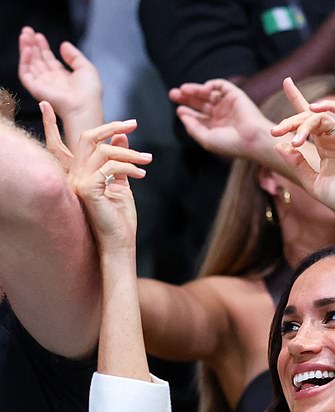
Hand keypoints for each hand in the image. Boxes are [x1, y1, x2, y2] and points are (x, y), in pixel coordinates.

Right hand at [18, 26, 102, 145]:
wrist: (84, 107)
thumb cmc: (89, 93)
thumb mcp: (86, 68)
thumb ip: (74, 56)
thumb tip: (63, 45)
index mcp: (63, 78)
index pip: (49, 60)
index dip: (43, 47)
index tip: (39, 36)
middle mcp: (52, 82)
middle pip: (38, 61)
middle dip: (32, 45)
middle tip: (28, 30)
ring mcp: (44, 86)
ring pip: (30, 65)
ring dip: (26, 49)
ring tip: (25, 35)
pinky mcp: (36, 90)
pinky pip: (25, 74)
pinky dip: (24, 61)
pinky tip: (27, 49)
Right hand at [40, 102, 151, 250]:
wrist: (120, 245)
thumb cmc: (120, 219)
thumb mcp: (120, 182)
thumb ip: (119, 159)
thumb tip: (120, 136)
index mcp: (77, 174)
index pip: (64, 144)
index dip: (52, 124)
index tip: (49, 105)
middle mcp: (73, 176)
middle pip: (88, 138)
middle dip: (111, 126)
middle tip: (134, 124)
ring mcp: (78, 182)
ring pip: (103, 151)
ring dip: (130, 153)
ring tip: (148, 160)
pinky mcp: (88, 189)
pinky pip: (110, 166)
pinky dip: (129, 167)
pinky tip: (142, 174)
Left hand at [170, 78, 270, 158]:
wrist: (252, 139)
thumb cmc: (231, 144)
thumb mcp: (206, 139)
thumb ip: (192, 128)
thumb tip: (181, 114)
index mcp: (215, 128)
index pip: (198, 117)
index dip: (187, 112)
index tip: (180, 109)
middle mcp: (221, 115)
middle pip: (200, 103)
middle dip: (187, 98)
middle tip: (173, 94)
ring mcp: (228, 104)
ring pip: (207, 93)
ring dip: (195, 90)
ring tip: (183, 90)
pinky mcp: (235, 95)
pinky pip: (220, 85)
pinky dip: (211, 85)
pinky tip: (203, 90)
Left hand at [271, 77, 334, 224]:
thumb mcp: (312, 182)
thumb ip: (296, 164)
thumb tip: (279, 145)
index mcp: (324, 148)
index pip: (308, 121)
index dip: (297, 100)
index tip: (286, 82)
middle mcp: (333, 138)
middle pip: (309, 118)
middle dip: (290, 122)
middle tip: (276, 131)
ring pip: (320, 116)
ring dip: (304, 123)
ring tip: (294, 136)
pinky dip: (329, 105)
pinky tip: (314, 107)